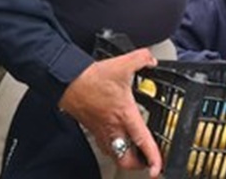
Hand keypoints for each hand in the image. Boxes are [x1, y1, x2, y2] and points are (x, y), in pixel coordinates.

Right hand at [58, 49, 161, 175]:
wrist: (67, 81)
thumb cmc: (91, 78)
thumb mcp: (122, 63)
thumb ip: (141, 58)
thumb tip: (151, 60)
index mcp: (124, 115)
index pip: (142, 142)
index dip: (152, 158)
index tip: (157, 169)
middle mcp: (113, 128)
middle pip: (125, 159)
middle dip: (138, 165)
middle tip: (147, 162)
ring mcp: (101, 130)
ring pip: (114, 155)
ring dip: (125, 158)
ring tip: (134, 154)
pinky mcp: (92, 128)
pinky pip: (104, 145)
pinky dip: (113, 147)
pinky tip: (117, 139)